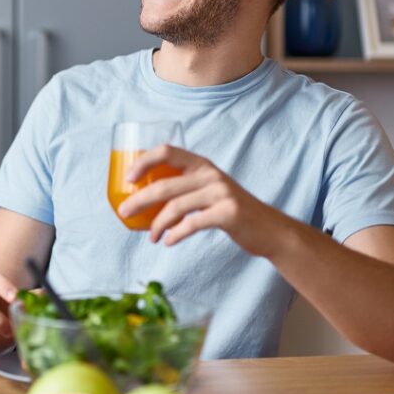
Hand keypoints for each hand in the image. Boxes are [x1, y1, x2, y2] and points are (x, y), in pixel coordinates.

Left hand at [117, 144, 284, 253]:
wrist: (269, 229)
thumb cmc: (231, 211)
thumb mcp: (210, 190)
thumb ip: (185, 188)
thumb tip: (144, 199)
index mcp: (202, 164)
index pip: (166, 151)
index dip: (143, 161)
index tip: (127, 178)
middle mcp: (210, 174)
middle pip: (164, 184)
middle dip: (138, 200)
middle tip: (124, 213)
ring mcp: (220, 193)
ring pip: (175, 207)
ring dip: (157, 225)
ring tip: (152, 237)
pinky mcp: (227, 213)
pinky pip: (191, 224)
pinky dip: (175, 234)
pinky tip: (168, 242)